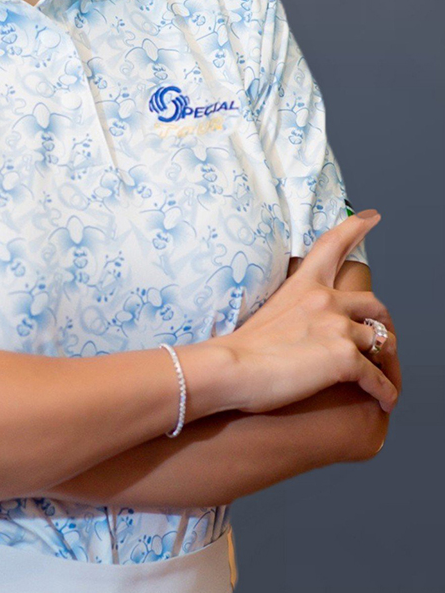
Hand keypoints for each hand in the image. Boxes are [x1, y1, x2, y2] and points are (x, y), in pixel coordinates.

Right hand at [225, 210, 399, 414]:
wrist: (231, 368)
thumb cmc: (242, 348)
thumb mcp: (269, 312)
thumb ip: (295, 311)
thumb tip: (306, 329)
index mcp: (304, 285)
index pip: (333, 245)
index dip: (355, 227)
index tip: (372, 216)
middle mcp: (325, 300)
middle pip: (374, 304)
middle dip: (383, 322)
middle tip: (382, 337)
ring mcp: (337, 327)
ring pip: (382, 341)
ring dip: (385, 361)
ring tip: (382, 377)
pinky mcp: (345, 358)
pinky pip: (379, 377)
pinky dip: (385, 390)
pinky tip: (384, 400)